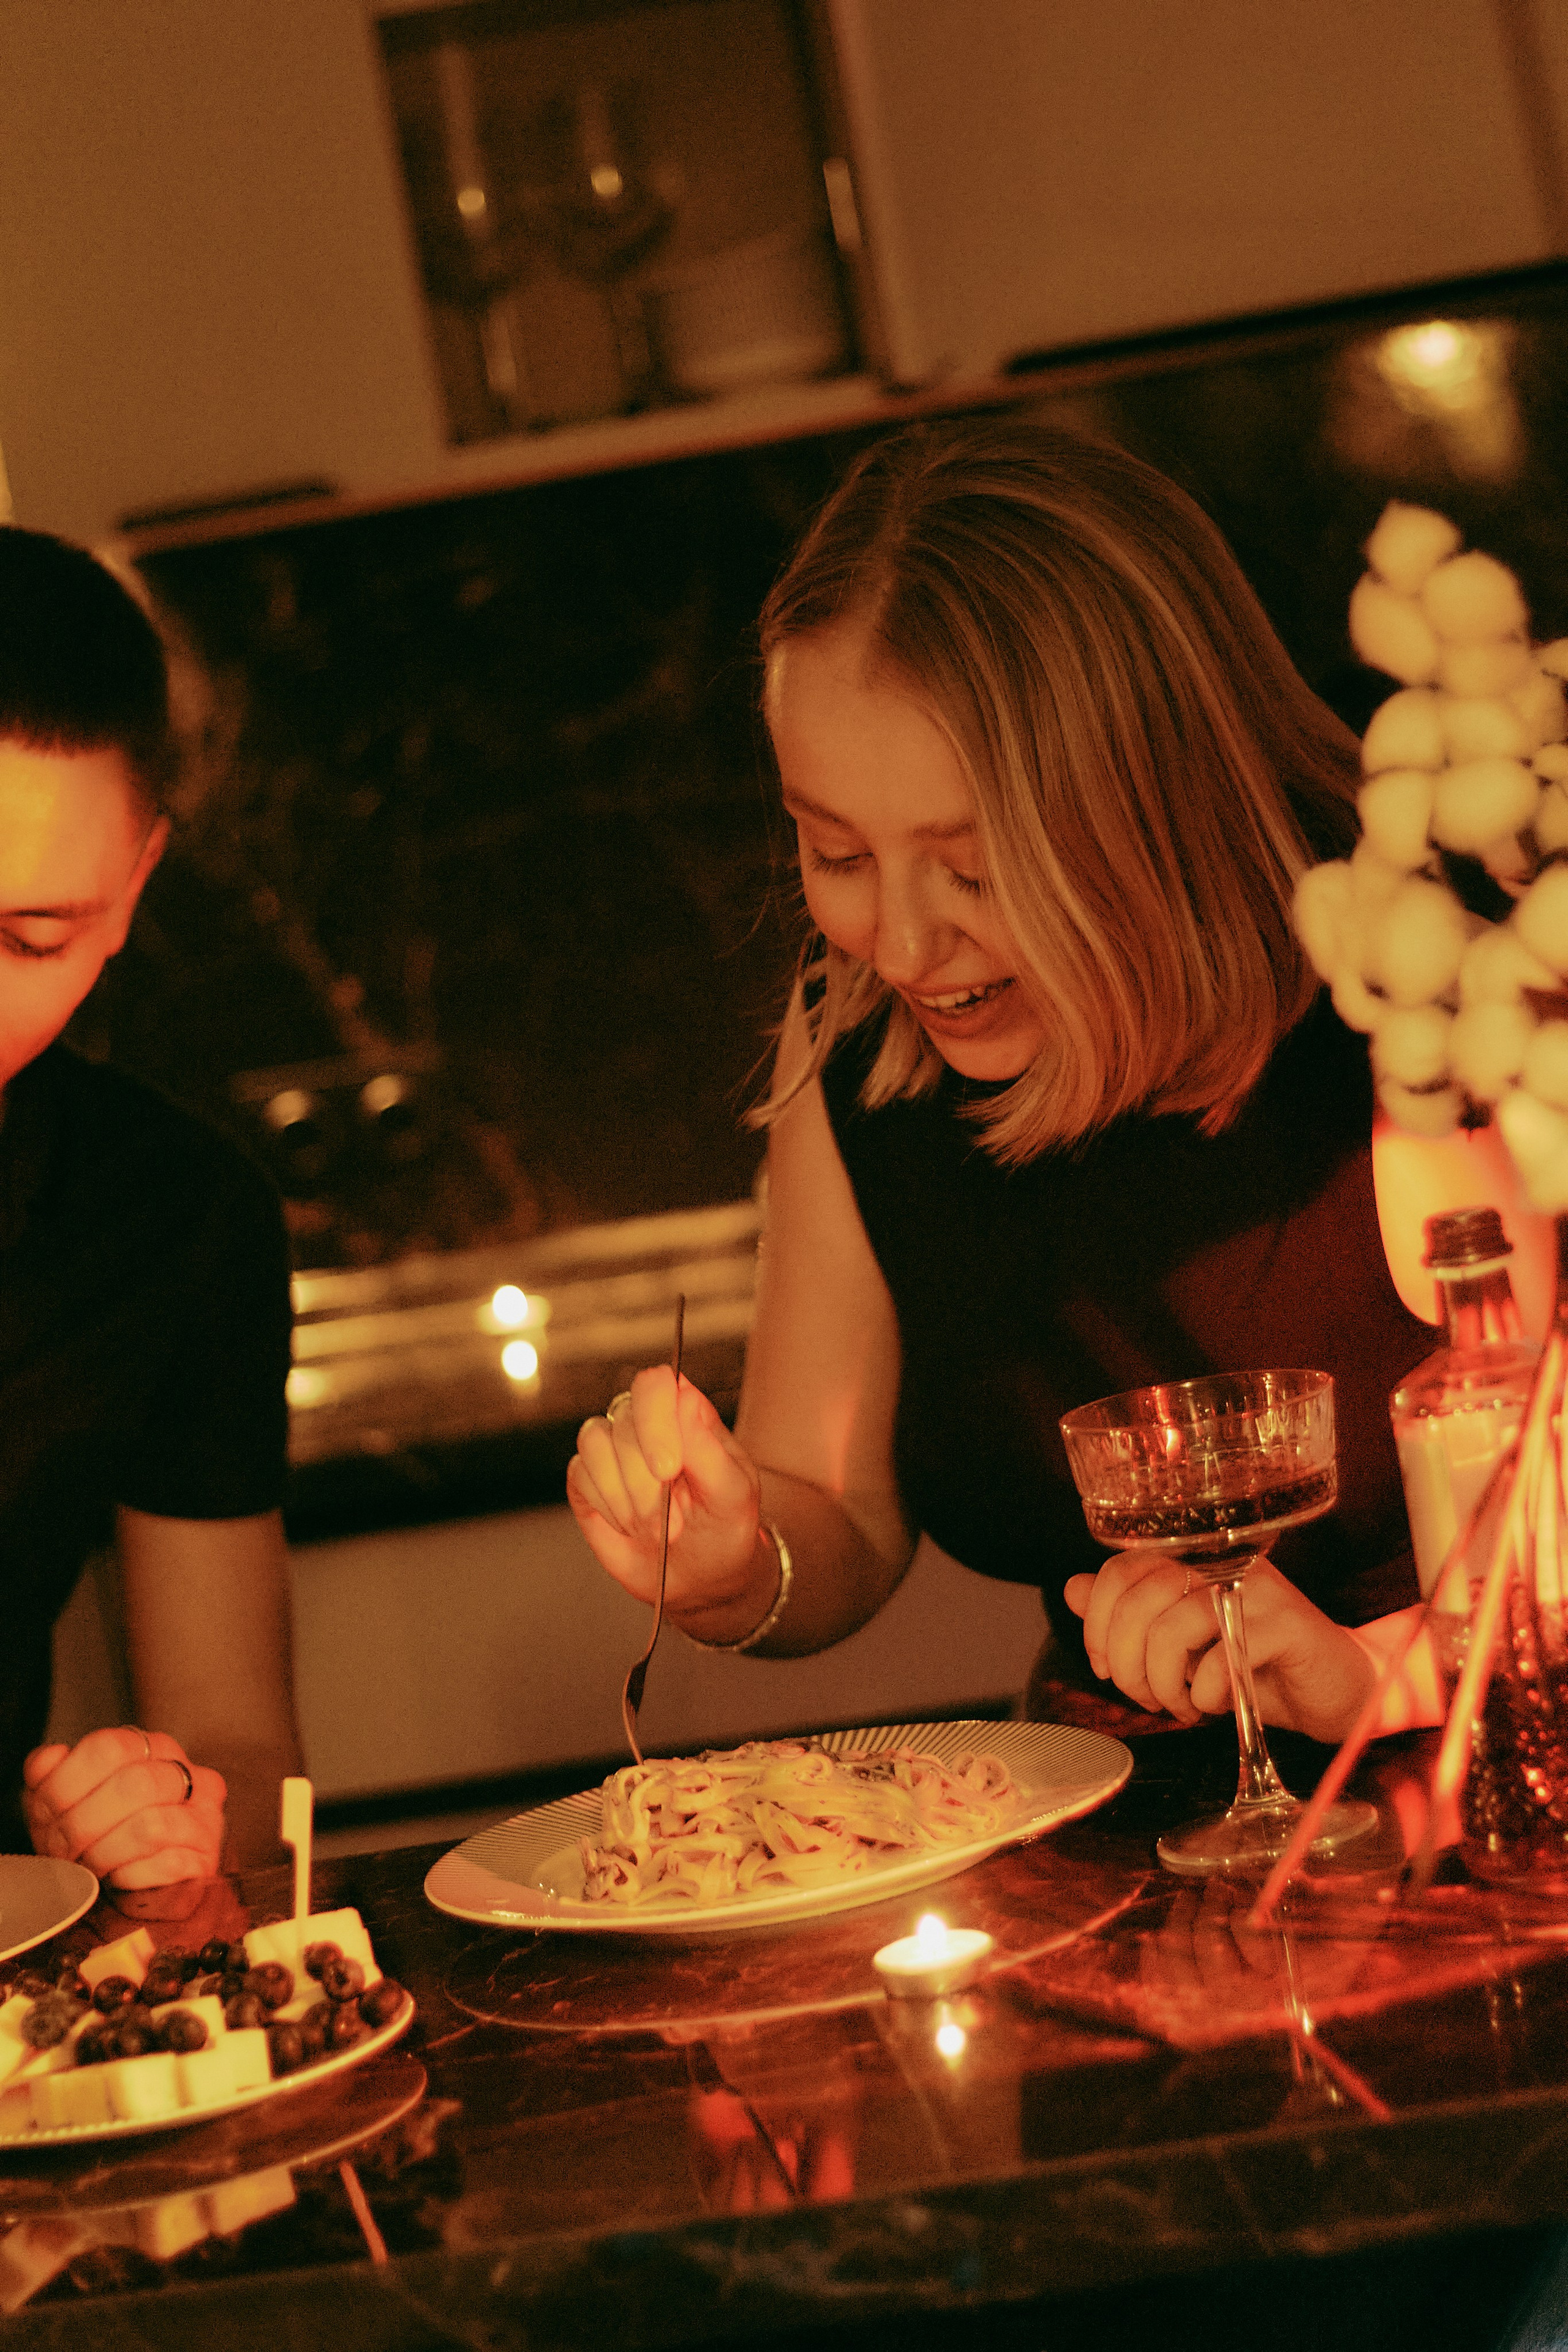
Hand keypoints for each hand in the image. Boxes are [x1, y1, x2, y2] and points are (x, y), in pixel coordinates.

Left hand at [21, 1727, 225, 1887]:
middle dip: (84, 1824)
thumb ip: (49, 1771)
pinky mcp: (206, 1861)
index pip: (110, 1746)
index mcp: (154, 1748)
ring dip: (104, 1853)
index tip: (48, 1813)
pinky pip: (166, 1866)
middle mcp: (189, 1776)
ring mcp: (205, 1818)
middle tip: (61, 1848)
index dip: (67, 1783)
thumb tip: (51, 1757)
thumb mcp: (63, 1800)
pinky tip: (116, 1878)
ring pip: (150, 1827)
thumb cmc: (96, 1836)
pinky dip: (129, 1877)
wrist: (133, 1891)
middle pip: (136, 1785)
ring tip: (88, 1864)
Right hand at [568, 1369, 766, 1623]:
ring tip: (656, 1528)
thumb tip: (684, 1397)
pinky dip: (607, 1507)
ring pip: (595, 1443)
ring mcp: (613, 1448)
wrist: (699, 1578)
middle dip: (646, 1482)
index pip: (657, 1384)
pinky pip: (579, 1475)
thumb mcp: (733, 1495)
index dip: (655, 1419)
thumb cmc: (724, 1528)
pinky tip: (630, 1525)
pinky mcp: (587, 1478)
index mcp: (686, 1414)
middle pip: (625, 1419)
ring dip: (626, 1498)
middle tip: (675, 1522)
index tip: (668, 1469)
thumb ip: (708, 1448)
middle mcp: (645, 1422)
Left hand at [1063, 1554, 1376, 1743]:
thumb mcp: (1182, 1642)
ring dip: (1165, 1683)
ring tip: (1182, 1706)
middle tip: (1147, 1698)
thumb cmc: (1255, 1664)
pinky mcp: (1284, 1627)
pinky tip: (1217, 1704)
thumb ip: (1129, 1614)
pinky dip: (1206, 1694)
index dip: (1098, 1623)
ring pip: (1172, 1628)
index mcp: (1192, 1561)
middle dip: (1128, 1663)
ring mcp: (1255, 1591)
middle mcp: (1221, 1564)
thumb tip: (1074, 1588)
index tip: (1105, 1666)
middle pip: (1139, 1600)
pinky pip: (1220, 1659)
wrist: (1337, 1688)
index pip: (1119, 1570)